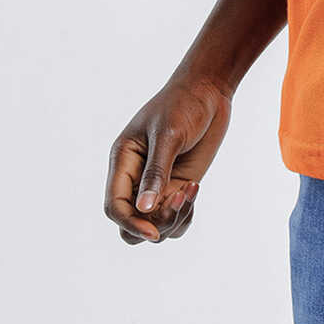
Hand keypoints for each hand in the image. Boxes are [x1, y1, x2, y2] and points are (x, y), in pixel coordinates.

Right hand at [104, 74, 231, 244]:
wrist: (208, 91)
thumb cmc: (183, 104)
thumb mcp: (168, 135)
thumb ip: (156, 172)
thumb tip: (144, 210)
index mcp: (123, 161)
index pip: (114, 206)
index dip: (130, 223)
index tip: (153, 233)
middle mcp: (136, 177)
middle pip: (130, 223)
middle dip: (154, 225)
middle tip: (178, 200)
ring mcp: (158, 184)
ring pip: (154, 225)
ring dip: (173, 219)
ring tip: (191, 189)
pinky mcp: (177, 185)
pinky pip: (174, 218)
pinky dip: (185, 215)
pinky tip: (195, 190)